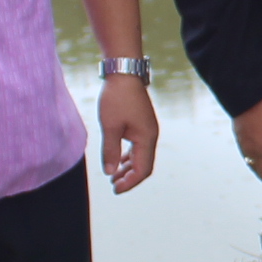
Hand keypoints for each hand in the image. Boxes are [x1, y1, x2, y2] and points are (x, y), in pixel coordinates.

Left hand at [99, 72, 159, 193]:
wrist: (124, 73)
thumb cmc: (117, 98)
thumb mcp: (110, 126)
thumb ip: (110, 151)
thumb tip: (110, 173)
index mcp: (147, 138)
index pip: (142, 170)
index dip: (130, 183)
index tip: (115, 189)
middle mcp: (151, 136)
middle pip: (144, 165)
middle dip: (129, 178)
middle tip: (113, 186)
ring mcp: (147, 129)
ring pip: (141, 156)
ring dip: (128, 168)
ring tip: (113, 176)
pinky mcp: (142, 124)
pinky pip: (138, 146)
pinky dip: (129, 156)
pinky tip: (118, 160)